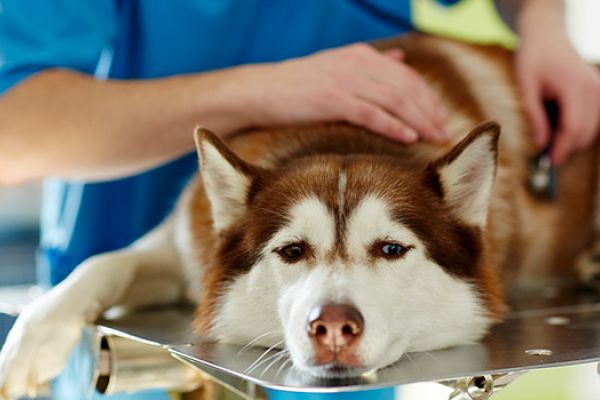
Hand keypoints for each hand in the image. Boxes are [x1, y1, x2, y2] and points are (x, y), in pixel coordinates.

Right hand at [230, 43, 448, 142]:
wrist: (262, 91)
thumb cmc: (299, 86)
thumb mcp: (338, 66)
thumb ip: (371, 64)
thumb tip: (401, 58)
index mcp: (361, 55)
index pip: (406, 75)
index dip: (428, 97)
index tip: (442, 118)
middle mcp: (358, 64)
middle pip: (406, 87)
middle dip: (430, 111)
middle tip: (445, 134)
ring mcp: (345, 80)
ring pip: (394, 100)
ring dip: (419, 120)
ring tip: (435, 138)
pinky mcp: (332, 99)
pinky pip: (371, 113)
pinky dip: (393, 125)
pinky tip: (409, 138)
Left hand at [515, 1, 599, 163]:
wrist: (547, 37)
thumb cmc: (532, 58)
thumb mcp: (524, 87)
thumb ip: (533, 116)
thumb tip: (540, 145)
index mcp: (574, 87)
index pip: (573, 128)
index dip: (561, 149)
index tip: (548, 163)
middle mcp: (593, 89)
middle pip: (585, 133)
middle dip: (565, 147)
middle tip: (543, 155)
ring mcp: (598, 90)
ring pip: (590, 129)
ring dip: (571, 138)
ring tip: (547, 136)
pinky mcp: (598, 92)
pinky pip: (592, 119)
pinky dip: (576, 127)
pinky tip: (556, 124)